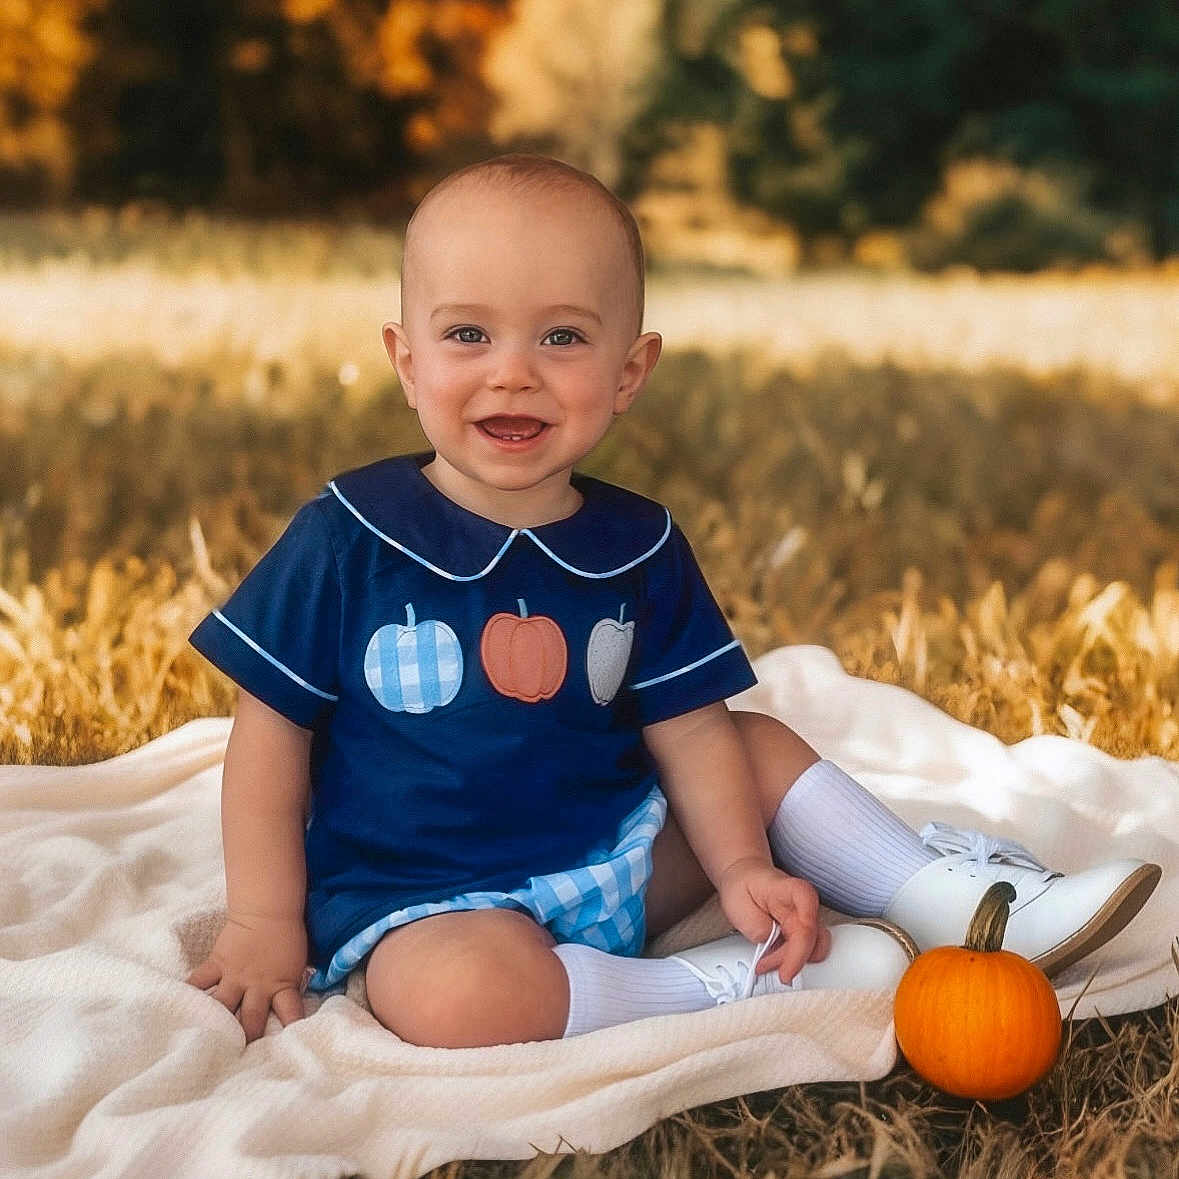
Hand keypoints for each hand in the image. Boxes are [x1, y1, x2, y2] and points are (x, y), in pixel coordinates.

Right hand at [186, 911, 309, 1042]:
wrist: (269, 909)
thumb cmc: (288, 935)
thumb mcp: (297, 964)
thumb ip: (290, 986)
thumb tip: (291, 1007)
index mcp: (283, 985)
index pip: (290, 1014)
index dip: (289, 1032)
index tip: (285, 1051)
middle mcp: (258, 986)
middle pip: (250, 1021)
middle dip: (243, 1041)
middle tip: (235, 1063)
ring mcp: (235, 976)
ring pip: (221, 1007)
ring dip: (213, 1025)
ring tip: (200, 1046)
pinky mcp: (217, 964)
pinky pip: (198, 983)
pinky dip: (188, 995)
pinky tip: (175, 1012)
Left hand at [715, 857, 830, 985]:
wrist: (743, 877)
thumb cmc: (742, 885)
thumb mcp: (740, 904)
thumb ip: (758, 927)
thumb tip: (769, 943)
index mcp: (795, 892)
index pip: (807, 926)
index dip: (798, 954)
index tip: (785, 972)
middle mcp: (806, 906)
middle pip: (813, 943)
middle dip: (791, 961)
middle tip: (765, 964)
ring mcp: (807, 918)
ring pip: (813, 950)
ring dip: (790, 961)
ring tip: (765, 961)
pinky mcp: (802, 929)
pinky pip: (804, 950)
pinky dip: (788, 959)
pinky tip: (771, 957)